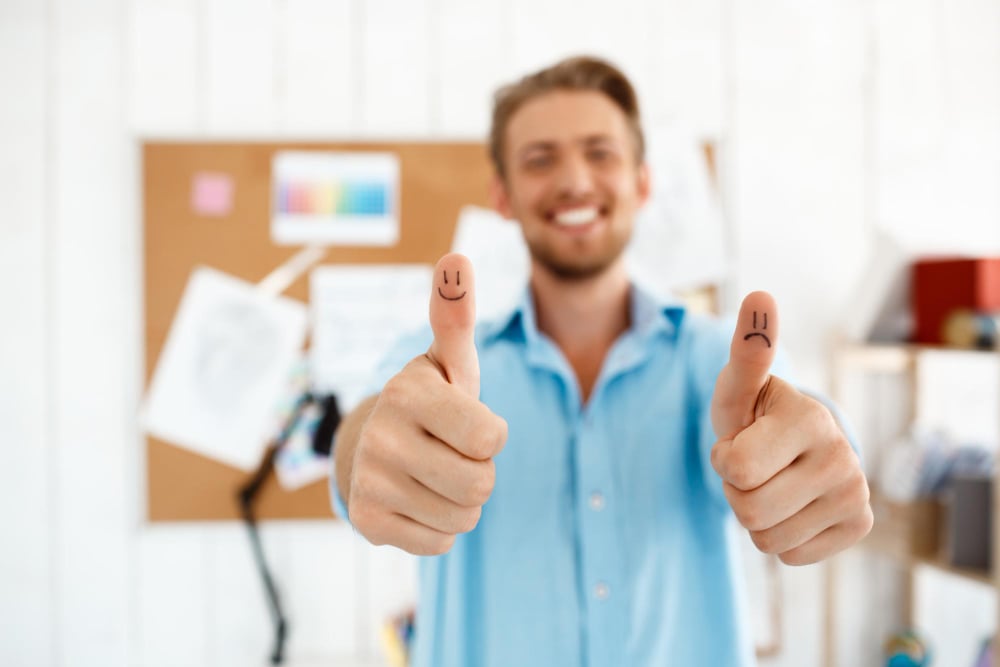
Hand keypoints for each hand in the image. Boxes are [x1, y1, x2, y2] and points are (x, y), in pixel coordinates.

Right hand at [348, 254, 507, 554]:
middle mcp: (382, 435)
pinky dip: (439, 527)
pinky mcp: (367, 521)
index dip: (491, 435)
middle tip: (452, 452)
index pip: (491, 439)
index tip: (467, 422)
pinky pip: (440, 543)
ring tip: (436, 474)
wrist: (374, 448)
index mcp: (408, 391)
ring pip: (463, 517)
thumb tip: (457, 257)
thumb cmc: (432, 402)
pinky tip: (418, 500)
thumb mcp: (449, 362)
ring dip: (462, 502)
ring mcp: (369, 480)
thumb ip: (456, 316)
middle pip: (480, 484)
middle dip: (479, 472)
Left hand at [709, 292, 872, 564]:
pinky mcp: (859, 524)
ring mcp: (857, 493)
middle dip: (737, 491)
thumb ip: (747, 349)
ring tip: (772, 482)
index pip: (736, 469)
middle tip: (755, 465)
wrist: (793, 444)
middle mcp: (843, 456)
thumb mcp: (740, 386)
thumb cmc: (756, 412)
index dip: (723, 459)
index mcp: (810, 419)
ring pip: (767, 539)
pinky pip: (790, 556)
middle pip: (749, 510)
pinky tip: (792, 505)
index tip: (741, 438)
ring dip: (755, 516)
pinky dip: (780, 537)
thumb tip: (760, 295)